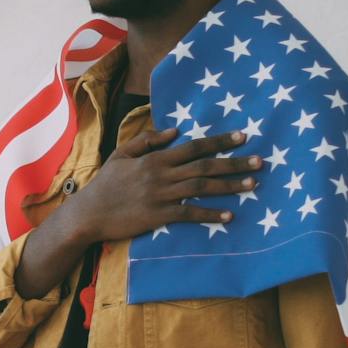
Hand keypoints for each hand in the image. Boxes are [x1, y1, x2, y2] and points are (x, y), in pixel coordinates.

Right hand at [73, 127, 263, 243]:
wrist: (87, 214)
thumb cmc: (104, 185)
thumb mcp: (121, 155)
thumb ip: (147, 140)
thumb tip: (173, 131)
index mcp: (155, 159)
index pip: (194, 147)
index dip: (220, 141)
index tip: (243, 137)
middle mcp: (161, 175)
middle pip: (205, 166)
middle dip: (235, 163)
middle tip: (260, 162)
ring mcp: (161, 195)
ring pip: (201, 187)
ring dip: (229, 186)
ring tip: (252, 185)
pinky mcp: (158, 215)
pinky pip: (189, 213)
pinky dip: (209, 214)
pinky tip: (228, 216)